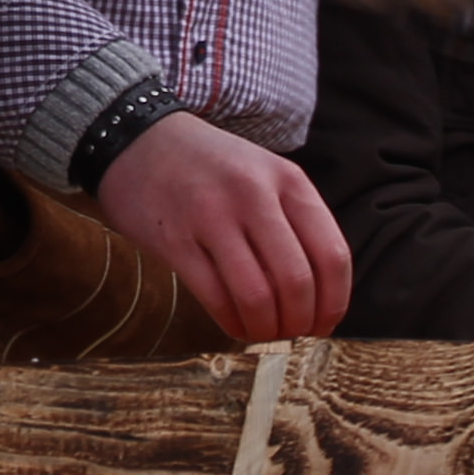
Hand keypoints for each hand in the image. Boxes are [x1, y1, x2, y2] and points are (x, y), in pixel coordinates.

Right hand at [91, 110, 349, 343]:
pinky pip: (216, 299)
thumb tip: (322, 296)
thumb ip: (295, 222)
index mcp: (287, 180)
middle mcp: (253, 195)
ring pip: (258, 297)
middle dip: (301, 322)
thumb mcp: (265, 175)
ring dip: (267, 329)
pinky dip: (233, 324)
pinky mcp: (175, 240)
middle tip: (294, 334)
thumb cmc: (212, 167)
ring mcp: (212, 217)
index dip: (334, 302)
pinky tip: (237, 326)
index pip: (332, 255)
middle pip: (296, 281)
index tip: (324, 324)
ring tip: (265, 333)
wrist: (138, 140)